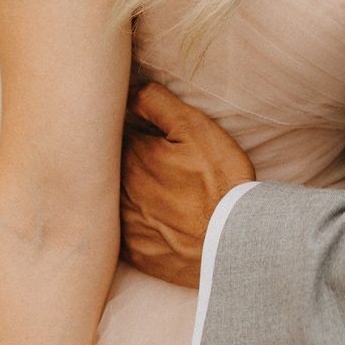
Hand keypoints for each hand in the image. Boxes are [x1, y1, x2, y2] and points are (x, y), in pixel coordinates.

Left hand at [120, 81, 254, 287]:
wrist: (234, 242)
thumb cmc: (219, 181)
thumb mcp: (194, 128)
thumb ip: (154, 102)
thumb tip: (126, 92)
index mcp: (131, 154)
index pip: (113, 132)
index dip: (127, 128)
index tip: (140, 130)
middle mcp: (119, 188)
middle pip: (110, 165)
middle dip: (121, 158)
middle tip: (152, 161)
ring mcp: (124, 223)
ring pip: (113, 197)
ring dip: (125, 189)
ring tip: (157, 189)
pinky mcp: (134, 251)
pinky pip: (123, 231)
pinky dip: (135, 221)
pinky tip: (156, 218)